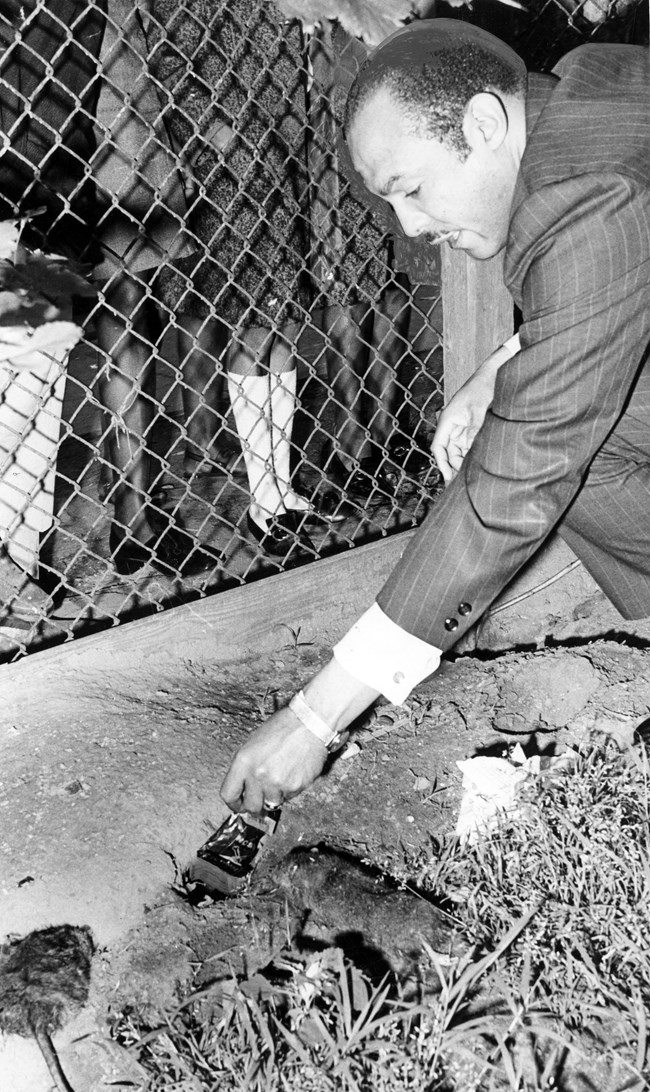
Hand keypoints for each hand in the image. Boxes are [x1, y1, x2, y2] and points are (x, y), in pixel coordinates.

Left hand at [220, 706, 328, 813]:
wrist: (309, 723)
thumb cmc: (283, 728)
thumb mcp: (254, 744)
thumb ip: (246, 768)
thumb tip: (244, 788)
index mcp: (243, 761)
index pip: (229, 794)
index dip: (234, 804)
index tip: (239, 806)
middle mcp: (257, 774)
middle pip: (251, 806)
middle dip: (256, 804)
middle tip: (262, 797)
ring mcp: (276, 782)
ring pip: (272, 803)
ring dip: (275, 795)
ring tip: (282, 775)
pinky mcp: (294, 786)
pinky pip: (289, 798)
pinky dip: (290, 789)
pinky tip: (293, 772)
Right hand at [432, 369, 494, 483]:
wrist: (494, 373)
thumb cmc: (484, 387)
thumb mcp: (480, 412)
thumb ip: (475, 433)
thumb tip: (471, 452)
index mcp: (448, 420)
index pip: (439, 447)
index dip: (442, 464)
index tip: (448, 478)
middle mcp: (452, 425)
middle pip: (448, 452)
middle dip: (454, 466)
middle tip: (463, 483)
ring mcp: (461, 426)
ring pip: (458, 450)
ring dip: (463, 462)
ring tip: (471, 476)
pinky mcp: (471, 427)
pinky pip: (468, 445)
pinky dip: (471, 454)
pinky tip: (477, 464)